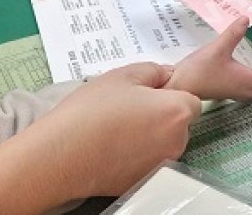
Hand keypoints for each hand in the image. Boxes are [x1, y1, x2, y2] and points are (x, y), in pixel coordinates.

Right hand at [0, 63, 201, 211]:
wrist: (60, 155)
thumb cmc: (91, 111)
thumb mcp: (123, 75)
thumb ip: (154, 71)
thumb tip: (167, 76)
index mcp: (176, 112)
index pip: (191, 99)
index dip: (170, 94)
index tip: (147, 93)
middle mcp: (177, 143)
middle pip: (180, 123)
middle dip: (162, 113)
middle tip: (129, 107)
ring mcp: (162, 166)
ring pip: (166, 142)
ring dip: (151, 134)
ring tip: (117, 127)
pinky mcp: (145, 181)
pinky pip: (150, 160)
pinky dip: (138, 153)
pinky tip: (113, 146)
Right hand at [166, 17, 251, 100]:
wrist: (179, 86)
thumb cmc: (200, 69)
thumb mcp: (218, 47)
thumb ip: (233, 33)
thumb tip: (246, 18)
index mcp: (245, 79)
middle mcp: (242, 88)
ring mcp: (232, 92)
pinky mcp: (224, 92)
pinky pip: (246, 91)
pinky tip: (247, 79)